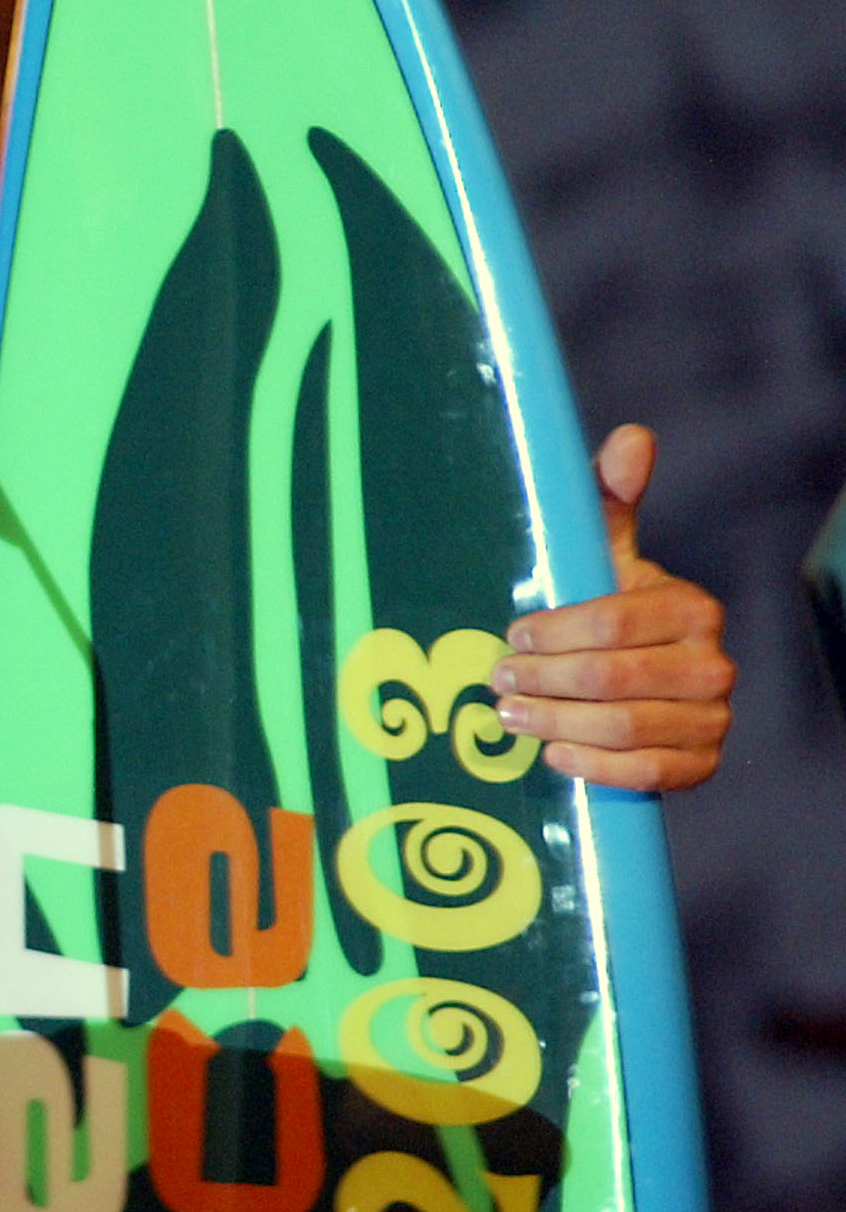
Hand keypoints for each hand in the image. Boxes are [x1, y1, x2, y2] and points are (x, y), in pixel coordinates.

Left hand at [492, 425, 733, 791]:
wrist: (637, 679)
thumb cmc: (609, 605)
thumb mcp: (603, 552)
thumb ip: (609, 498)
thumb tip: (632, 437)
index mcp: (692, 608)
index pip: (614, 622)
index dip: (554, 631)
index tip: (512, 633)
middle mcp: (713, 665)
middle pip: (611, 679)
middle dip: (542, 680)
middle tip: (498, 679)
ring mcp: (712, 718)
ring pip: (622, 728)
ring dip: (553, 723)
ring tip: (508, 715)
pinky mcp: (700, 764)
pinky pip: (645, 774)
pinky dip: (591, 766)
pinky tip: (552, 752)